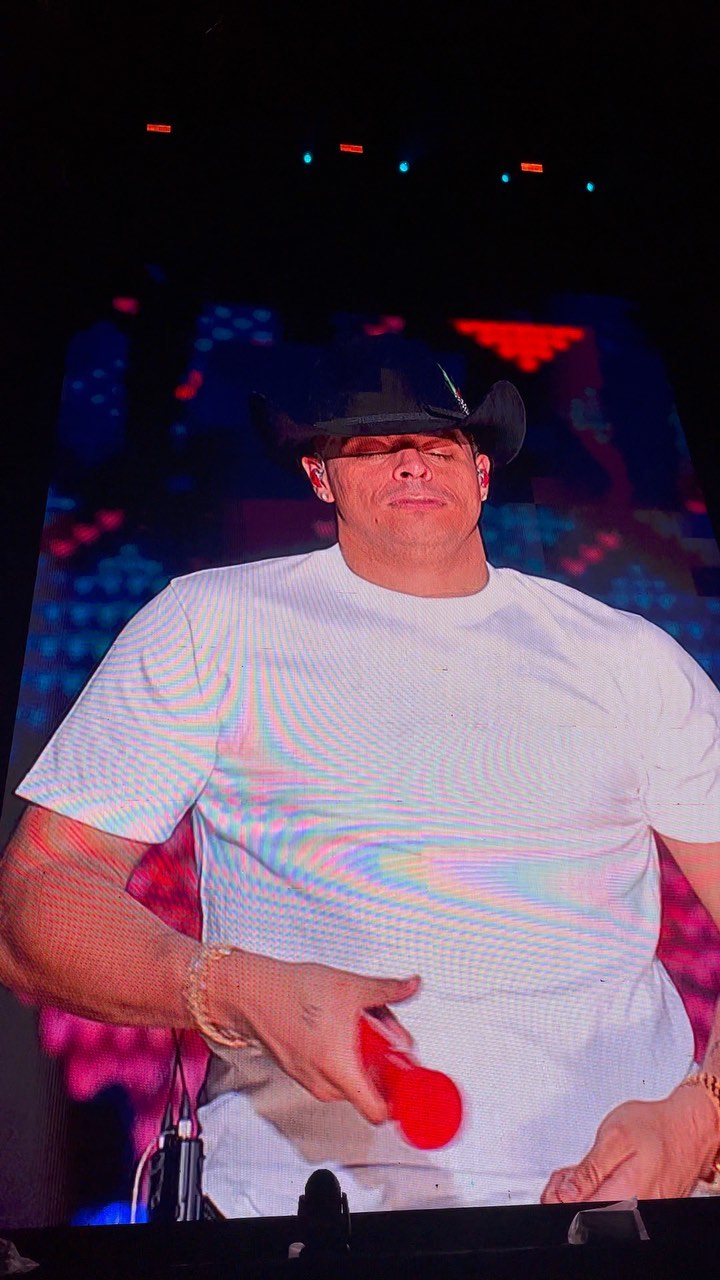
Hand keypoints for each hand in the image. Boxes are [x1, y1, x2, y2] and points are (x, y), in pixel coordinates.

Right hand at [212, 951, 420, 1123]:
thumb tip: (412, 985)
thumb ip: (387, 990)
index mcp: (340, 1070)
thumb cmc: (292, 993)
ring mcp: (310, 1081)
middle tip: (387, 1033)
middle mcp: (324, 1084)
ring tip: (361, 1023)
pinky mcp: (301, 1072)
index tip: (410, 1079)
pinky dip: (344, 1055)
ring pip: (351, 1079)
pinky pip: (333, 1073)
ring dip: (364, 1057)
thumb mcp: (351, 987)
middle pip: (370, 1089)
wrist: (252, 992)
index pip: (378, 1112)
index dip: (400, 1100)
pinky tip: (341, 1027)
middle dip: (384, 1063)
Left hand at [541, 1084, 719, 1202]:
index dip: (558, 1199)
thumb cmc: (654, 1128)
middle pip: (586, 1219)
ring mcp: (638, 1215)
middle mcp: (632, 1212)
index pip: (577, 1216)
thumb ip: (587, 1170)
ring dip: (584, 1194)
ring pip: (597, 1215)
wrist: (687, 1128)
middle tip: (569, 1174)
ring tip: (588, 1170)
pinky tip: (601, 1176)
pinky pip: (612, 1210)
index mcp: (623, 1198)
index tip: (558, 1184)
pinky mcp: (641, 1211)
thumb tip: (564, 1195)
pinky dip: (600, 1194)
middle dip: (568, 1196)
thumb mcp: (614, 1137)